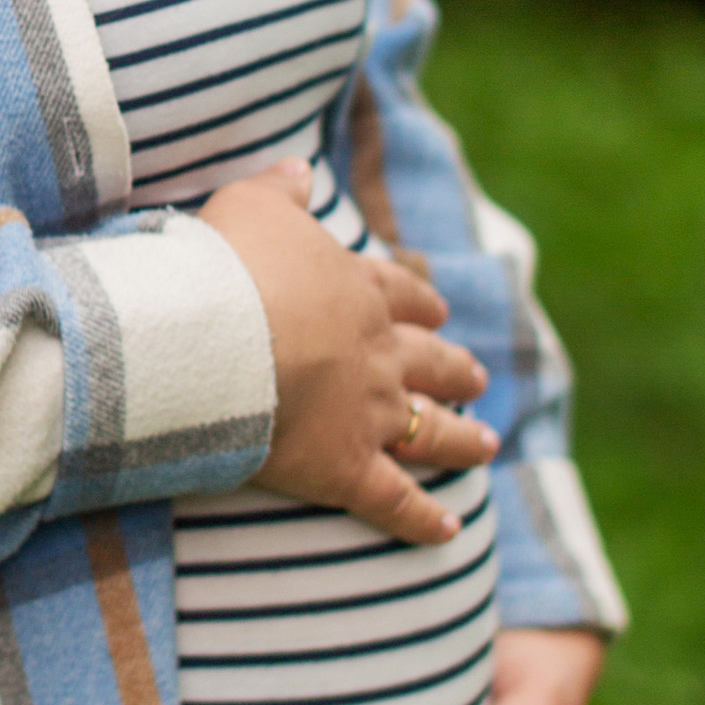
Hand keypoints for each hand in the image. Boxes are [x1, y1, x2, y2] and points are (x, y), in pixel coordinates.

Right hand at [202, 160, 496, 548]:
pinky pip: (396, 501)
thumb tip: (300, 172)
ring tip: (486, 445)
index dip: (422, 303)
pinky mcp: (348, 469)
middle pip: (431, 361)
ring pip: (431, 429)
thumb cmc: (226, 266)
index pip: (401, 294)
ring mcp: (370, 413)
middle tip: (475, 376)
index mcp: (357, 291)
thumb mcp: (249, 206)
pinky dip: (424, 520)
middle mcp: (378, 352)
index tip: (439, 309)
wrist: (217, 337)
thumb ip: (278, 191)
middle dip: (456, 369)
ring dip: (462, 437)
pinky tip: (448, 532)